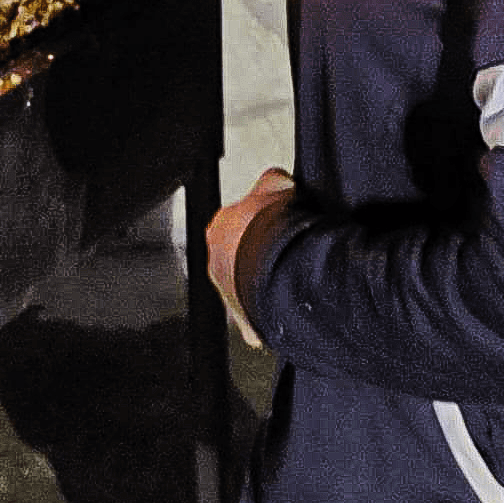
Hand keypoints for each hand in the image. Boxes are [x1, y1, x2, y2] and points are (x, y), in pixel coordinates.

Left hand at [206, 167, 294, 349]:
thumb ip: (271, 181)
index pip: (235, 223)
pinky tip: (285, 305)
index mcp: (219, 229)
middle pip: (238, 258)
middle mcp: (216, 263)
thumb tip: (277, 180)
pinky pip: (258, 320)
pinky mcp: (245, 322)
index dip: (258, 222)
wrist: (282, 268)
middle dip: (257, 256)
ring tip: (287, 277)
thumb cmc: (275, 228)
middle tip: (283, 252)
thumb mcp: (276, 183)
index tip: (274, 224)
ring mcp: (229, 295)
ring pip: (246, 288)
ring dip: (262, 284)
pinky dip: (270, 315)